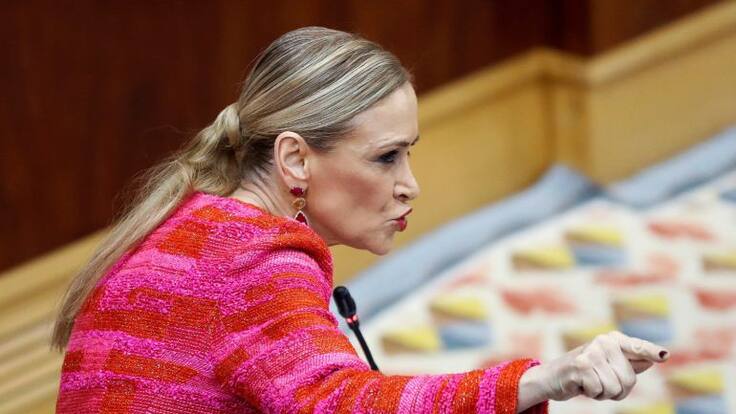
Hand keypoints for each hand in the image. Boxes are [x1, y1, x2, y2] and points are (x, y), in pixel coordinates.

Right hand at [517, 331, 668, 410]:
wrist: (551, 377)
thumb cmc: (584, 373)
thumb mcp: (607, 366)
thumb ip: (629, 362)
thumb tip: (652, 359)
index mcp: (612, 340)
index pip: (636, 347)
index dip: (651, 352)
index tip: (664, 356)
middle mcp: (602, 342)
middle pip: (629, 379)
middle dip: (617, 389)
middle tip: (599, 382)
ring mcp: (591, 352)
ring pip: (615, 387)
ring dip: (603, 393)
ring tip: (590, 383)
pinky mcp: (580, 365)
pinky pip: (599, 391)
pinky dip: (592, 394)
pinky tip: (581, 385)